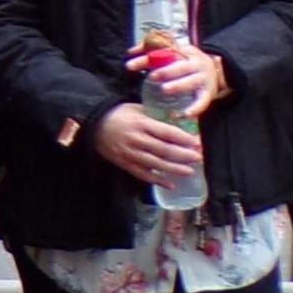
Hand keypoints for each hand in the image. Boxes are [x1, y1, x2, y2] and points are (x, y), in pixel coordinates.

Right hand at [90, 103, 206, 189]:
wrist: (94, 126)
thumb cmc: (118, 115)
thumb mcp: (137, 109)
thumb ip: (155, 115)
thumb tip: (177, 119)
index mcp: (141, 124)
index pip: (166, 132)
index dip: (183, 138)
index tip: (197, 142)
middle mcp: (136, 140)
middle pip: (164, 150)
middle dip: (183, 155)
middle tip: (198, 158)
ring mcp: (130, 154)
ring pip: (156, 164)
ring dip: (174, 169)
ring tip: (189, 171)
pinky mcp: (125, 164)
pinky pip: (143, 174)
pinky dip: (157, 180)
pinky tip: (170, 184)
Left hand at [125, 41, 227, 119]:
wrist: (218, 72)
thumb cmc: (187, 62)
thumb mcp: (174, 52)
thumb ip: (150, 51)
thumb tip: (130, 52)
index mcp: (185, 52)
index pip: (164, 53)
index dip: (145, 59)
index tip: (129, 65)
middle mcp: (195, 64)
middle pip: (180, 67)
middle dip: (166, 71)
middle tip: (152, 76)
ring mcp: (203, 80)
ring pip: (191, 82)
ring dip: (178, 86)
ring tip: (164, 90)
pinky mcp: (207, 95)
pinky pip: (201, 103)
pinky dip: (193, 110)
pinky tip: (181, 115)